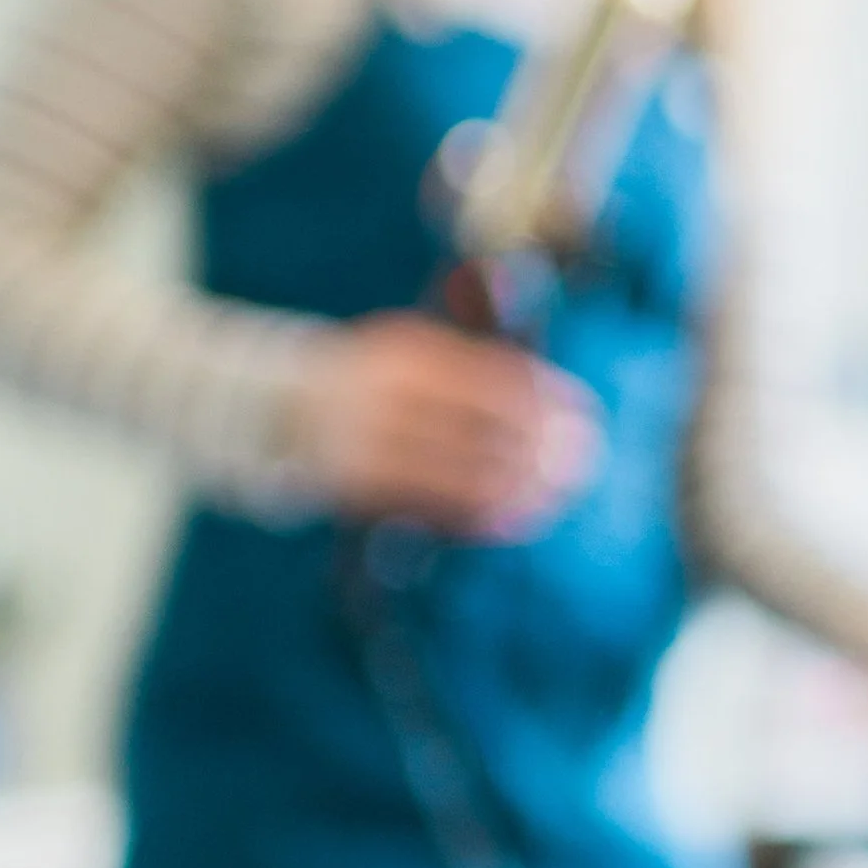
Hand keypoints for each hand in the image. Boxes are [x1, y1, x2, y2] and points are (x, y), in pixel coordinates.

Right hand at [289, 313, 602, 539]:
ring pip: (465, 471)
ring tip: (561, 494)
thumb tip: (554, 389)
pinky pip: (436, 505)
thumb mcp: (413, 349)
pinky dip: (485, 513)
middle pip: (487, 425)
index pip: (495, 374)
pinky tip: (520, 518)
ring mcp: (371, 441)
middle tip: (587, 459)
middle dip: (545, 446)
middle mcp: (388, 393)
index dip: (549, 396)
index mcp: (408, 349)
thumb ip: (473, 359)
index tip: (588, 412)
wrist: (279, 409)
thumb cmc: (374, 380)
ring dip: (523, 486)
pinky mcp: (360, 487)